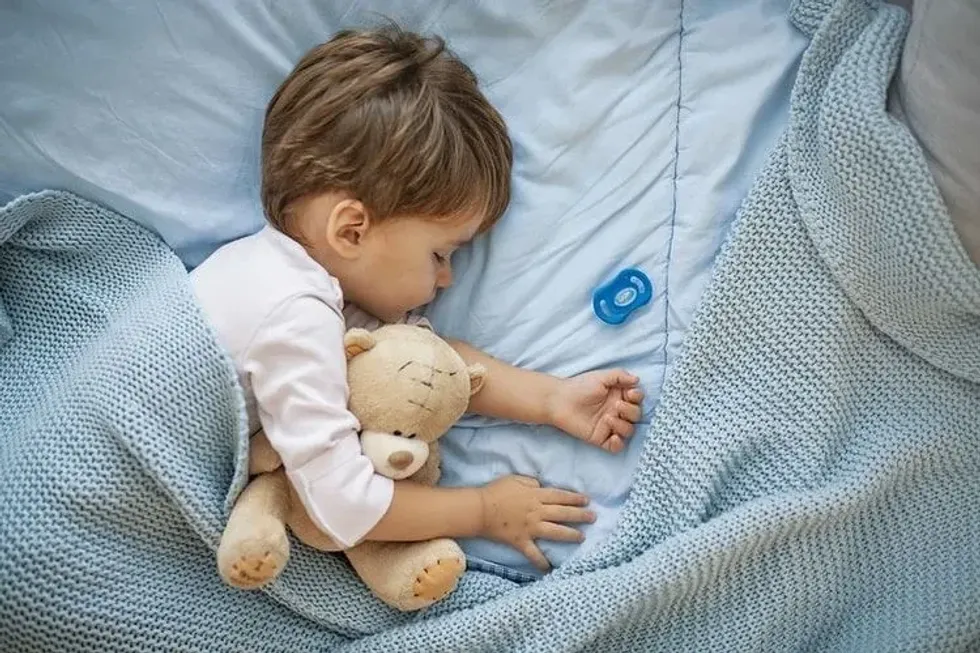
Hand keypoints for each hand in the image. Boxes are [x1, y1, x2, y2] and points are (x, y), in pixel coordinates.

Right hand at [478, 475, 593, 571]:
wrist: (479, 510)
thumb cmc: (496, 492)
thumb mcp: (515, 479)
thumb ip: (531, 483)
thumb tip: (541, 487)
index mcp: (536, 496)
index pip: (560, 496)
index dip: (575, 498)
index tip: (587, 500)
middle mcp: (537, 512)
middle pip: (562, 513)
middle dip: (580, 515)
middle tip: (593, 517)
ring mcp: (530, 528)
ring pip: (555, 532)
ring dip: (570, 534)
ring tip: (582, 536)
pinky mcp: (521, 541)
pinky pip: (533, 553)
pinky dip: (541, 562)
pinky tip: (550, 568)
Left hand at [546, 370, 643, 452]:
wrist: (559, 401)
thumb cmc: (580, 386)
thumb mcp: (601, 377)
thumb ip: (620, 376)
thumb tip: (637, 379)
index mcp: (619, 396)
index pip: (637, 399)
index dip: (637, 397)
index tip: (630, 393)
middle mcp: (617, 411)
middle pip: (636, 415)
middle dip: (630, 411)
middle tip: (616, 406)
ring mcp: (610, 426)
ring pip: (629, 431)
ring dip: (623, 425)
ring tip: (607, 418)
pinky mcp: (601, 438)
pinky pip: (616, 447)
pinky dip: (618, 444)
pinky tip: (613, 437)